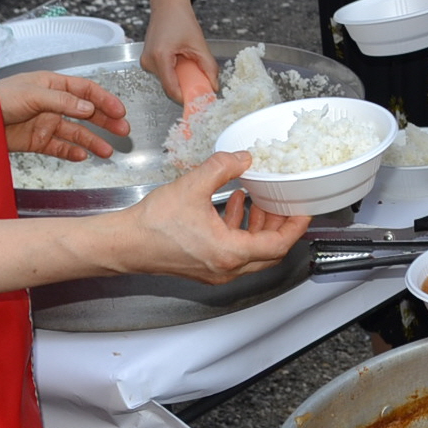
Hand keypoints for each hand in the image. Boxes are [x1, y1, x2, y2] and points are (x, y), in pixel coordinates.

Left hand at [0, 70, 128, 160]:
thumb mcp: (33, 94)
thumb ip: (63, 102)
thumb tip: (89, 109)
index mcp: (52, 85)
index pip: (86, 91)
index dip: (104, 100)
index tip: (120, 111)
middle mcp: (52, 104)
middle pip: (86, 112)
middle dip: (105, 121)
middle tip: (123, 131)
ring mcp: (45, 123)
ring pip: (75, 133)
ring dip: (92, 140)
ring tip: (108, 150)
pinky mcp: (36, 141)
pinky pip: (59, 147)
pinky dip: (71, 152)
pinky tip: (82, 156)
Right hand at [116, 151, 308, 282]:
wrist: (123, 244)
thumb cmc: (152, 224)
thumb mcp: (194, 185)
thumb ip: (223, 167)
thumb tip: (244, 157)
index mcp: (230, 252)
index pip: (278, 244)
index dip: (295, 226)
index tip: (304, 210)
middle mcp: (225, 268)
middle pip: (269, 251)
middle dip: (279, 224)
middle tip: (284, 201)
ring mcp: (214, 270)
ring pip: (251, 251)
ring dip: (259, 225)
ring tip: (259, 198)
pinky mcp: (203, 266)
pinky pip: (233, 250)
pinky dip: (239, 228)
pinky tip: (234, 204)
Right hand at [142, 0, 218, 100]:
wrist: (168, 5)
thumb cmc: (180, 19)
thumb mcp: (199, 44)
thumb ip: (208, 67)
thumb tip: (214, 86)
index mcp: (160, 57)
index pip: (172, 89)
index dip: (186, 98)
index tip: (199, 103)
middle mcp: (149, 62)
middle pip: (169, 86)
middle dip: (186, 87)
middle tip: (201, 84)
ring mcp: (146, 62)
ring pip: (167, 80)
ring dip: (180, 79)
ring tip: (191, 66)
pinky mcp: (148, 60)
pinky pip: (163, 73)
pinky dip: (175, 72)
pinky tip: (182, 62)